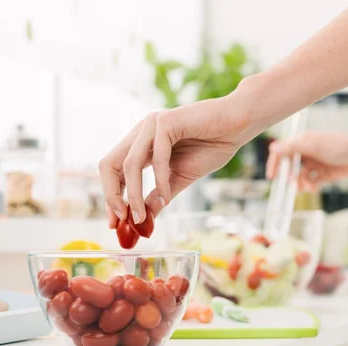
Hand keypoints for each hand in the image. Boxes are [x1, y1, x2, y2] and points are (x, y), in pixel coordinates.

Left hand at [99, 94, 251, 227]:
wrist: (238, 126)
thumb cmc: (212, 146)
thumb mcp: (180, 177)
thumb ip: (160, 195)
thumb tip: (144, 219)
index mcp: (140, 143)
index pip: (113, 170)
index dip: (111, 197)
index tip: (115, 223)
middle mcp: (140, 132)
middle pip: (109, 164)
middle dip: (112, 195)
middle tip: (122, 220)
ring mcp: (151, 124)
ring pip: (130, 164)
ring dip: (134, 195)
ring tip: (142, 217)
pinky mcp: (166, 121)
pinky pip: (157, 157)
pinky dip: (160, 181)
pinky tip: (168, 197)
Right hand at [265, 131, 347, 190]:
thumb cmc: (340, 146)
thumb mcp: (314, 146)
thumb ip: (292, 148)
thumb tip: (272, 148)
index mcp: (303, 141)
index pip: (282, 152)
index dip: (275, 163)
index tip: (272, 176)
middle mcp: (307, 152)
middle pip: (290, 166)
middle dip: (290, 177)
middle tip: (294, 184)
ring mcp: (315, 163)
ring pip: (300, 177)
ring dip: (301, 183)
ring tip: (307, 188)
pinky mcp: (324, 173)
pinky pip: (311, 182)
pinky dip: (310, 186)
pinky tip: (314, 189)